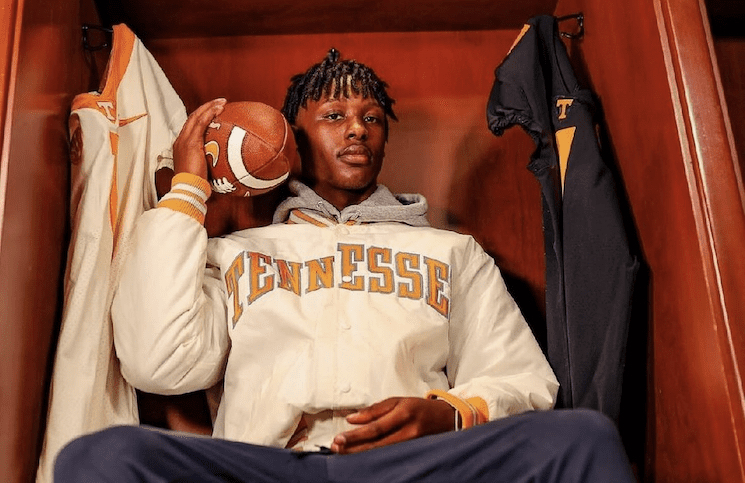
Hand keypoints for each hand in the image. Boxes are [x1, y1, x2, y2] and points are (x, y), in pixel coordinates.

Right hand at [173, 98, 226, 178]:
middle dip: (206, 108)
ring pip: (196, 117)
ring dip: (209, 107)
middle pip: (192, 118)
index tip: (213, 114)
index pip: (191, 127)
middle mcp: (181, 141)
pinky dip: (210, 113)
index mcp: (181, 147)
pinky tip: (219, 109)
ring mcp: (184, 140)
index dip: (201, 118)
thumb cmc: (195, 185)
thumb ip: (209, 165)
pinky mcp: (191, 142)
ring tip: (222, 102)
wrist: (188, 188)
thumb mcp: (202, 172)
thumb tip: (222, 166)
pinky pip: (201, 123)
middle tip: (219, 103)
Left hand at [330, 397, 454, 453]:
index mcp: (403, 413)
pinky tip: (360, 457)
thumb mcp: (398, 401)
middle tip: (337, 448)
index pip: (375, 427)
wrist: (444, 419)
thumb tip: (352, 419)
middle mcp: (408, 431)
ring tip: (343, 452)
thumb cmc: (419, 408)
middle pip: (376, 444)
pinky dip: (372, 456)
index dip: (356, 435)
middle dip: (354, 447)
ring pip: (381, 453)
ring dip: (360, 453)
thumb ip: (375, 410)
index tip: (340, 438)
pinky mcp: (411, 453)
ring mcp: (411, 445)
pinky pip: (388, 456)